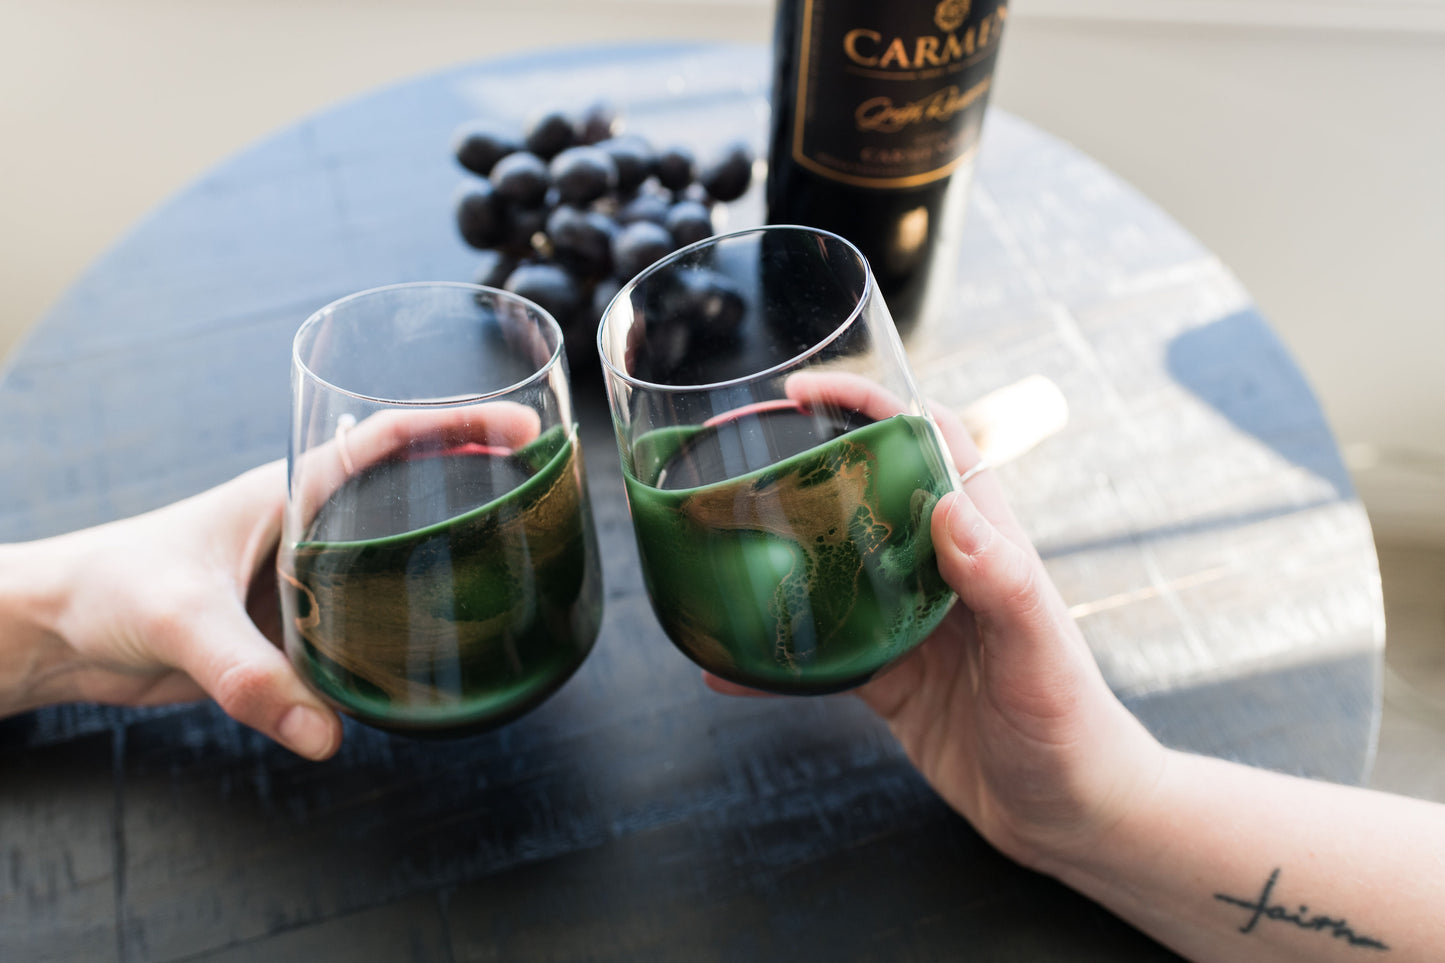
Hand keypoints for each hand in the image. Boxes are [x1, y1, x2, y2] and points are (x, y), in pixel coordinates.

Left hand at [7, 402, 543, 759]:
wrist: (55, 636)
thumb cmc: (105, 590)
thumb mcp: (179, 620)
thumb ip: (250, 676)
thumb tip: (326, 731)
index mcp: (289, 492)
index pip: (386, 441)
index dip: (456, 429)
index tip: (517, 433)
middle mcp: (306, 526)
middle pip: (407, 496)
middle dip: (473, 487)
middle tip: (536, 496)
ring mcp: (303, 576)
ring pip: (392, 561)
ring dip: (443, 561)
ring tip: (508, 571)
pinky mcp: (292, 627)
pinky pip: (364, 623)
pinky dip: (403, 631)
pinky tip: (435, 654)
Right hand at [708, 378, 1166, 868]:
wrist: (1072, 818)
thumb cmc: (1073, 731)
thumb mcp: (1041, 657)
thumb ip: (1002, 582)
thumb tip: (949, 507)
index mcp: (982, 544)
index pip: (928, 444)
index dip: (872, 406)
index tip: (806, 394)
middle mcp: (940, 572)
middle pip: (864, 497)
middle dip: (805, 470)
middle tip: (736, 463)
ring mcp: (908, 625)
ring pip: (832, 570)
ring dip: (780, 557)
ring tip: (718, 550)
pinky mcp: (887, 678)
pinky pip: (819, 656)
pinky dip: (773, 662)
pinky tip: (727, 669)